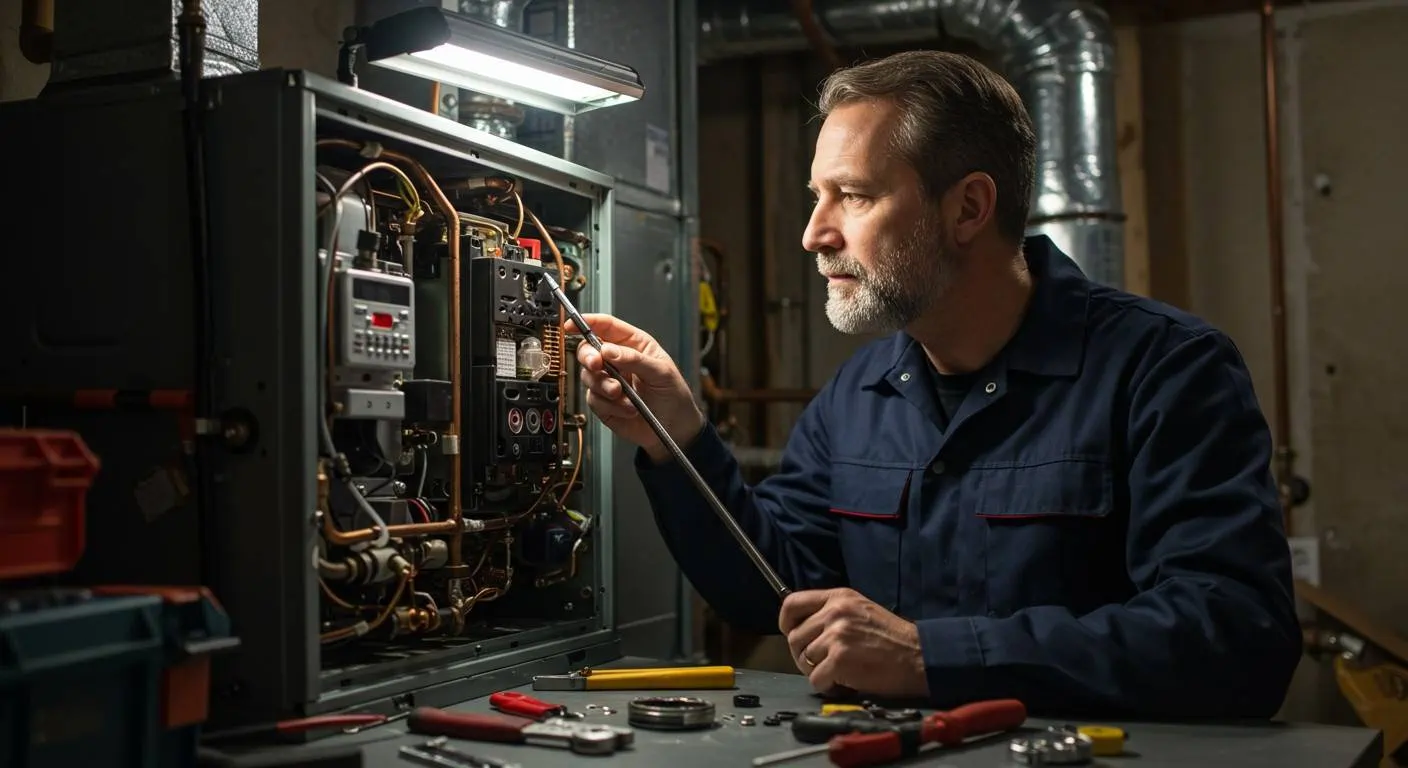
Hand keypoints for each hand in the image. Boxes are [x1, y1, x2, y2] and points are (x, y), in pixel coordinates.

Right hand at [565, 313, 703, 463]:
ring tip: (622, 394)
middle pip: (588, 350)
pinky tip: (628, 409)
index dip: (587, 323)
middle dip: (589, 357)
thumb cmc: (673, 395)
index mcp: (633, 345)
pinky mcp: (604, 403)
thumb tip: (608, 350)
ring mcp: (609, 382)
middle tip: (597, 365)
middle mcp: (617, 361)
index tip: (571, 325)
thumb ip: (634, 359)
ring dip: (604, 386)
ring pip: (588, 376)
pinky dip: (610, 405)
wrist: (674, 428)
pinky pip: (594, 400)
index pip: (606, 326)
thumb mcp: (661, 372)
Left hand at [780, 588, 928, 698]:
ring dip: (816, 671)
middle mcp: (834, 612)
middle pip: (794, 637)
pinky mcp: (840, 659)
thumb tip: (804, 627)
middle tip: (820, 664)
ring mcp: (836, 635)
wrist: (919, 657)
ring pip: (803, 659)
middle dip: (802, 655)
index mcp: (839, 597)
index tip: (791, 634)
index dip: (786, 622)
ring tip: (836, 673)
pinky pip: (815, 679)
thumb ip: (832, 613)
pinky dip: (826, 686)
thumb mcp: (861, 610)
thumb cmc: (893, 638)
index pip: (792, 603)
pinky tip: (842, 683)